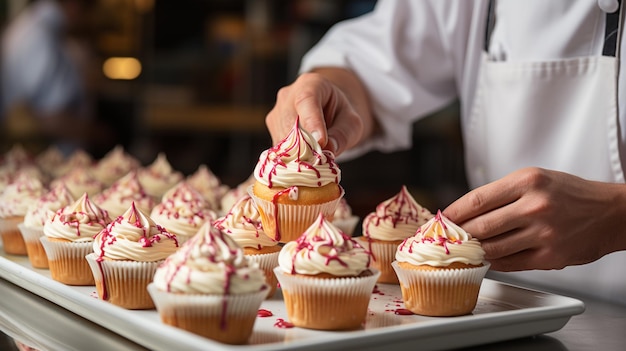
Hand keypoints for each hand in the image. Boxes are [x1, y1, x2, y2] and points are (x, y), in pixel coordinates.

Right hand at [265, 69, 372, 154]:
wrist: (327, 110)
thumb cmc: (341, 115)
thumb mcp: (351, 123)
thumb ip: (343, 135)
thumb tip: (328, 149)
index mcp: (311, 84)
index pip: (306, 100)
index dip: (312, 122)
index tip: (322, 141)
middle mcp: (288, 95)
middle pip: (291, 123)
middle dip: (307, 146)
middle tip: (323, 160)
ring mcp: (277, 112)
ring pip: (284, 139)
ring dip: (300, 153)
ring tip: (317, 156)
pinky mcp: (272, 129)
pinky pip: (280, 147)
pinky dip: (293, 156)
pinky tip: (306, 156)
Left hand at [443, 167, 625, 270]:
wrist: (611, 213)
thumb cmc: (569, 194)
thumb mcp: (535, 179)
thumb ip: (501, 194)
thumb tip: (464, 213)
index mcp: (527, 182)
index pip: (476, 200)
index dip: (453, 213)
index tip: (440, 220)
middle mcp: (534, 207)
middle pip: (479, 227)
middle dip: (458, 235)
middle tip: (445, 239)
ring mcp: (543, 234)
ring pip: (492, 248)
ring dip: (474, 251)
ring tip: (463, 250)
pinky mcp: (550, 257)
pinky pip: (510, 263)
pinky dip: (494, 262)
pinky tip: (487, 258)